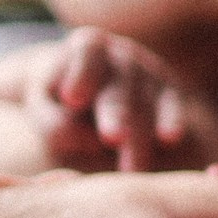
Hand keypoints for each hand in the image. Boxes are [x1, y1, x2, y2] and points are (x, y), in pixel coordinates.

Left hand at [23, 27, 190, 173]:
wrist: (94, 98)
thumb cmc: (61, 104)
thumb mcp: (46, 108)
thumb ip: (53, 122)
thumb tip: (88, 139)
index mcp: (90, 48)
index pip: (88, 54)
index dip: (82, 73)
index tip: (72, 98)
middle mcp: (125, 58)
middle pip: (119, 87)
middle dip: (116, 112)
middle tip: (111, 137)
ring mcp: (152, 74)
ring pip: (145, 105)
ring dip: (139, 136)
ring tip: (132, 169)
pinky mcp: (171, 95)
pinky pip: (171, 108)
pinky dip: (171, 122)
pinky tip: (169, 140)